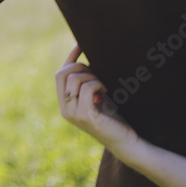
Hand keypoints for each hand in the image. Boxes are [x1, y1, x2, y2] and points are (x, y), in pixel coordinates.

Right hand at [55, 44, 139, 159]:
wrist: (126, 141)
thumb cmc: (113, 118)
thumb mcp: (96, 97)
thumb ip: (86, 84)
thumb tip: (84, 59)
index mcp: (64, 103)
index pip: (59, 74)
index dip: (69, 57)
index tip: (80, 45)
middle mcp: (64, 109)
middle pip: (62, 73)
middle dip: (80, 67)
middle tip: (97, 75)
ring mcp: (73, 113)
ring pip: (74, 79)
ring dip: (91, 76)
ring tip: (102, 86)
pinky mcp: (85, 116)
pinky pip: (86, 88)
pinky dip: (97, 84)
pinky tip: (105, 91)